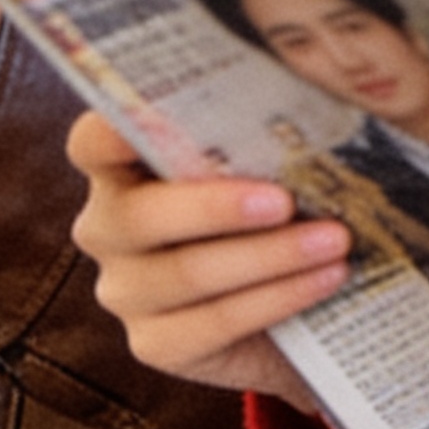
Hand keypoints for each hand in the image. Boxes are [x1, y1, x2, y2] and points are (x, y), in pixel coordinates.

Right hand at [62, 109, 335, 409]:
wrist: (280, 304)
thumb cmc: (264, 202)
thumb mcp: (255, 160)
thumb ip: (253, 131)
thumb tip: (307, 85)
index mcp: (117, 164)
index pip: (93, 142)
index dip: (114, 131)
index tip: (153, 117)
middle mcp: (107, 227)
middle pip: (142, 217)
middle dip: (218, 207)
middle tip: (285, 200)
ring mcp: (125, 290)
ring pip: (188, 274)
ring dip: (270, 256)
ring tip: (334, 240)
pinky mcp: (155, 343)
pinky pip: (214, 324)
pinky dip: (276, 299)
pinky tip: (323, 279)